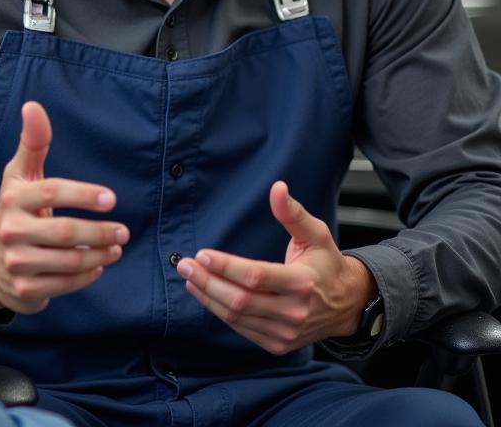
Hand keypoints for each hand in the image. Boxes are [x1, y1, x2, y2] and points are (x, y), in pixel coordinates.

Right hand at [0, 101, 127, 314]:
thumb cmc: (15, 209)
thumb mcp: (20, 175)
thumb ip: (33, 142)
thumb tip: (33, 106)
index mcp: (12, 198)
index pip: (50, 192)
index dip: (83, 195)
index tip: (111, 199)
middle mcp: (11, 230)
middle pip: (64, 232)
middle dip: (99, 231)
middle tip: (123, 231)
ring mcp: (17, 262)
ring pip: (68, 261)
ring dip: (99, 254)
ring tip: (116, 246)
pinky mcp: (24, 290)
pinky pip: (64, 284)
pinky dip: (87, 276)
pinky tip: (98, 265)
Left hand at [175, 181, 376, 354]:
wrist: (347, 305)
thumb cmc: (326, 264)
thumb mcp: (316, 234)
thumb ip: (293, 213)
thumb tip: (277, 187)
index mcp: (302, 283)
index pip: (256, 276)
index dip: (227, 267)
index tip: (202, 254)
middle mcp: (294, 312)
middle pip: (241, 300)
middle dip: (208, 282)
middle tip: (184, 265)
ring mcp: (286, 332)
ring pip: (237, 317)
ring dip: (208, 297)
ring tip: (189, 277)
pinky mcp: (278, 344)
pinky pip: (242, 329)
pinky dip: (219, 311)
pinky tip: (205, 294)